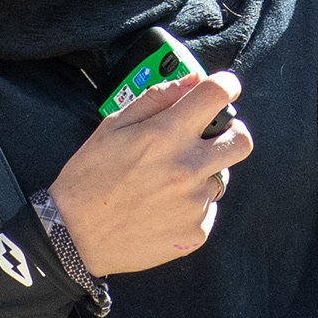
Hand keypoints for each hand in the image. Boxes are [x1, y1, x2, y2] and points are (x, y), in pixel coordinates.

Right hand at [46, 70, 250, 277]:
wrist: (75, 237)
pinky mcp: (196, 231)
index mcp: (166, 135)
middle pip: (241, 140)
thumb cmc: (89, 177)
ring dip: (202, 174)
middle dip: (231, 132)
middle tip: (209, 138)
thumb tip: (192, 80)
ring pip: (220, 177)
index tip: (223, 90)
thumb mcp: (112, 127)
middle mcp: (187, 168)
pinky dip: (191, 205)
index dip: (226, 85)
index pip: (217, 95)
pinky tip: (162, 208)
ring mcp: (195, 203)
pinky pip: (207, 210)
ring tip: (167, 183)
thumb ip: (156, 98)